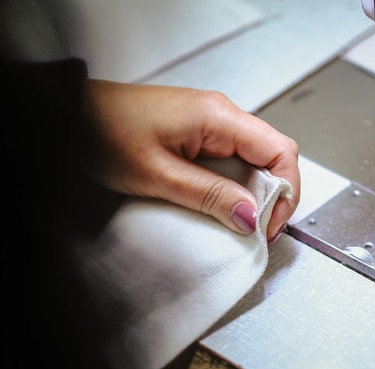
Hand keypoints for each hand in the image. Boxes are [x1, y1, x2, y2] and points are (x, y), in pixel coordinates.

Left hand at [81, 80, 299, 240]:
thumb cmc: (102, 132)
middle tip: (253, 228)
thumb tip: (252, 217)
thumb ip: (211, 195)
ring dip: (251, 194)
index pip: (280, 150)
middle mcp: (221, 115)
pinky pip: (231, 162)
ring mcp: (211, 124)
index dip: (286, 190)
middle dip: (271, 196)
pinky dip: (232, 187)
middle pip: (272, 156)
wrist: (69, 117)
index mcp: (218, 116)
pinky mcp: (199, 135)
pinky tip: (220, 204)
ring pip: (253, 161)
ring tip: (235, 220)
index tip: (270, 224)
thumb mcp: (158, 174)